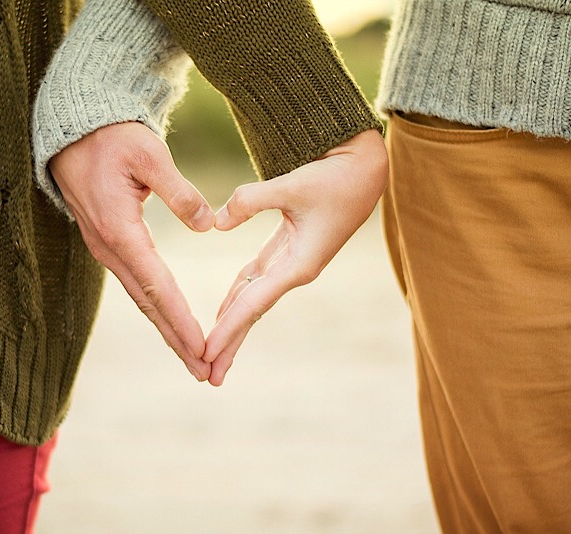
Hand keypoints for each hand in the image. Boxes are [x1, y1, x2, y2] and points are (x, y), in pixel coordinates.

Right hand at [48, 122, 214, 380]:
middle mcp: (109, 248)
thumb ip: (179, 191)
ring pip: (141, 298)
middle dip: (176, 340)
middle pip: (148, 304)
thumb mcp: (149, 154)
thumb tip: (208, 225)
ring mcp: (106, 249)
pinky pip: (136, 284)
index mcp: (120, 230)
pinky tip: (171, 322)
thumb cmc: (112, 138)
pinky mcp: (108, 244)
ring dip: (167, 329)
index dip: (181, 319)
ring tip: (193, 357)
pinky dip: (156, 308)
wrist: (73, 132)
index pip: (157, 285)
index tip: (203, 347)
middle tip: (204, 371)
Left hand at [204, 129, 388, 385]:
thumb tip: (215, 223)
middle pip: (252, 313)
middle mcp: (295, 271)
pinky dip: (238, 296)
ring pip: (253, 300)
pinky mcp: (288, 250)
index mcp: (299, 265)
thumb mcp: (292, 184)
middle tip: (206, 375)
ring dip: (232, 326)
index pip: (254, 304)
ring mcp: (292, 263)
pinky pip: (256, 280)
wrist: (364, 169)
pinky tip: (223, 312)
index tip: (206, 353)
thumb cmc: (335, 177)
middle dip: (230, 344)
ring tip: (211, 353)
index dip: (228, 329)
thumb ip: (250, 201)